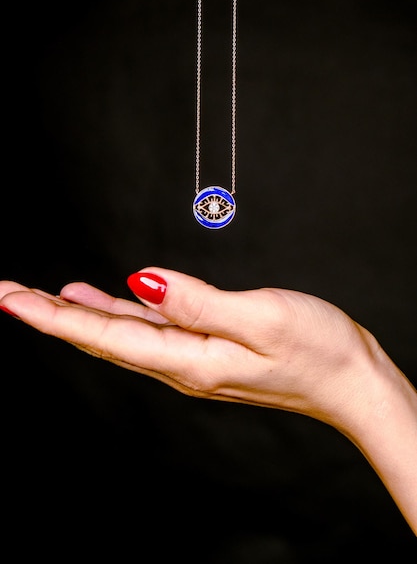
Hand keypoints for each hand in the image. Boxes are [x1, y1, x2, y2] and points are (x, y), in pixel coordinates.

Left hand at [1, 268, 415, 532]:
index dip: (52, 316)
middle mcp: (182, 364)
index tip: (9, 297)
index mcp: (188, 359)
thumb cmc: (316, 350)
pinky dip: (118, 314)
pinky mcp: (207, 349)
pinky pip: (148, 330)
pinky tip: (108, 301)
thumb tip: (142, 282)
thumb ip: (196, 302)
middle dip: (50, 315)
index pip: (103, 336)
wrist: (350, 380)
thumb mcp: (260, 317)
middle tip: (8, 293)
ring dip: (78, 314)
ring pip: (120, 334)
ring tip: (43, 296)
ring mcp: (193, 358)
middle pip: (100, 338)